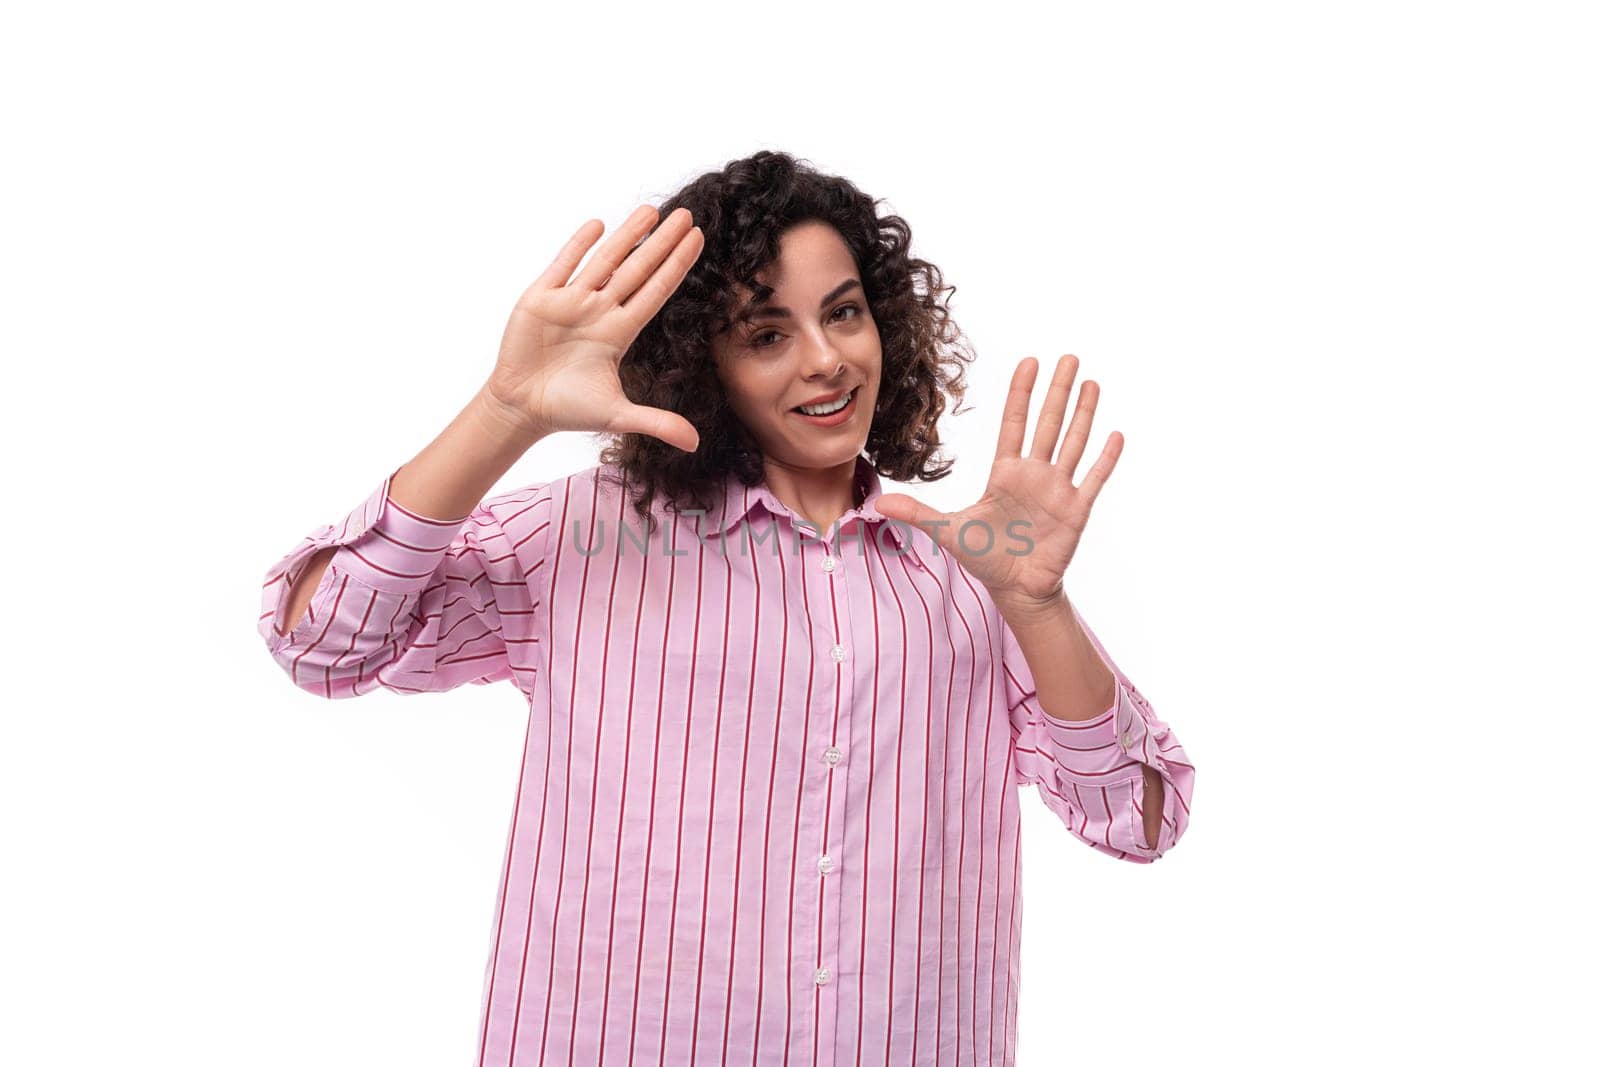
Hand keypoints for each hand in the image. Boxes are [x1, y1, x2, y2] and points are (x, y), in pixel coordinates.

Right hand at [484, 204, 705, 451]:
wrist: (522, 407)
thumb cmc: (569, 408)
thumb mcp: (617, 416)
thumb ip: (656, 422)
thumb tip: (695, 444)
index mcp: (620, 331)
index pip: (656, 291)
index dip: (677, 265)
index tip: (698, 240)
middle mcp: (600, 310)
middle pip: (637, 269)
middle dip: (661, 243)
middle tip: (688, 215)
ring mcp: (571, 301)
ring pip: (605, 261)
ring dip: (627, 236)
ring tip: (651, 210)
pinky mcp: (541, 299)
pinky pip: (563, 266)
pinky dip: (578, 247)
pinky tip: (598, 225)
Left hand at [874, 355, 1122, 612]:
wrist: (1016, 590)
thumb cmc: (986, 558)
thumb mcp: (948, 532)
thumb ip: (918, 513)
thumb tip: (878, 502)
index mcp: (1005, 473)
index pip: (1014, 423)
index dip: (1021, 393)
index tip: (1029, 361)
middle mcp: (1034, 474)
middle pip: (1048, 423)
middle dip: (1058, 391)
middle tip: (1069, 358)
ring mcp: (1057, 490)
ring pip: (1073, 442)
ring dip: (1083, 413)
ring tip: (1091, 383)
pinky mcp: (1076, 510)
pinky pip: (1093, 478)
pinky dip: (1105, 458)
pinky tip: (1115, 434)